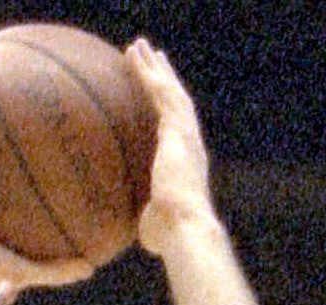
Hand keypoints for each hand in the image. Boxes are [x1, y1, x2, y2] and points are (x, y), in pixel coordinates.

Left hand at [126, 40, 217, 257]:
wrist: (185, 228)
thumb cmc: (170, 236)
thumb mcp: (154, 223)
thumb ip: (149, 218)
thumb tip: (143, 231)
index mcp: (185, 162)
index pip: (176, 127)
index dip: (168, 107)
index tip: (160, 92)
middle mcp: (189, 144)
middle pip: (176, 101)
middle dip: (164, 78)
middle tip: (152, 57)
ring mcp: (186, 135)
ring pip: (169, 91)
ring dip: (155, 68)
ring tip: (140, 47)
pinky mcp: (177, 132)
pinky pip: (161, 95)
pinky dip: (149, 75)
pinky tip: (136, 60)